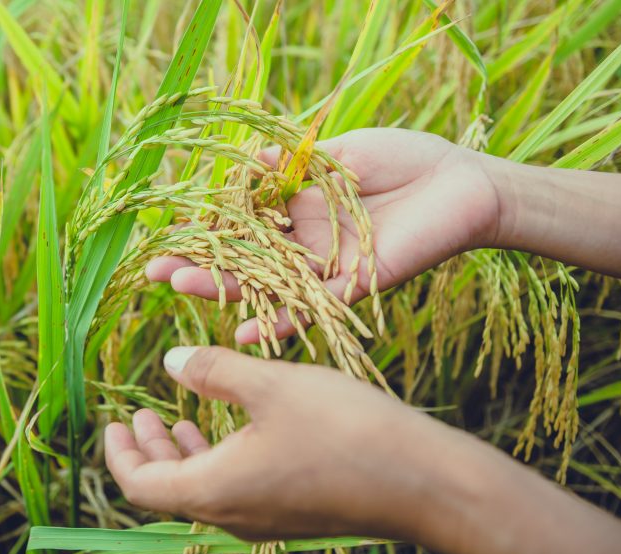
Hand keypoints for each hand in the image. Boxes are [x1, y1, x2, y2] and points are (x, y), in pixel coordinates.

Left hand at [104, 346, 620, 553]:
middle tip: (138, 415)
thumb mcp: (272, 385)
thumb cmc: (346, 429)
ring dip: (185, 455)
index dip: (120, 454)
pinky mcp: (297, 513)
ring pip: (205, 491)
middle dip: (149, 451)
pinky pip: (239, 491)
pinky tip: (237, 426)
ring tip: (178, 416)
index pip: (141, 485)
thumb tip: (172, 361)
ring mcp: (267, 519)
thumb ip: (215, 370)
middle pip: (169, 491)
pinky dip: (220, 460)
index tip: (115, 421)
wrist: (426, 482)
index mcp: (215, 491)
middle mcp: (234, 516)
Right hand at [146, 128, 501, 342]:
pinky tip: (245, 335)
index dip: (203, 230)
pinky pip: (313, 311)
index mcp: (298, 208)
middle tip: (156, 272)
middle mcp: (305, 243)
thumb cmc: (406, 158)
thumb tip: (250, 162)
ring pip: (268, 287)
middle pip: (243, 260)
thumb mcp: (342, 151)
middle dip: (200, 266)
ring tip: (183, 289)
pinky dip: (282, 324)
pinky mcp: (355, 286)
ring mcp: (326, 267)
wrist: (464, 182)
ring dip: (226, 292)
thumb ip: (295, 163)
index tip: (164, 233)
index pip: (239, 224)